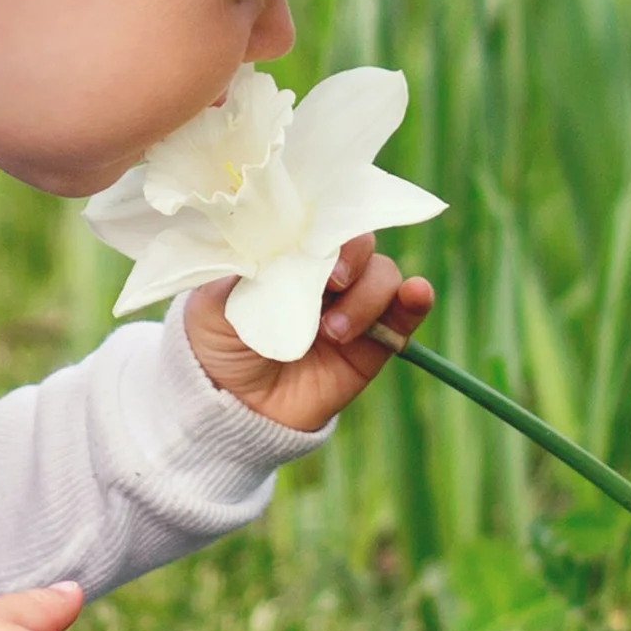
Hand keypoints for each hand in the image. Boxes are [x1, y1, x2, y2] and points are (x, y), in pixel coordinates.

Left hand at [182, 233, 435, 432]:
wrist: (235, 408)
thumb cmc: (217, 343)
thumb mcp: (214, 301)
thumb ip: (240, 268)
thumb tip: (263, 235)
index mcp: (287, 252)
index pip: (318, 221)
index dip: (324, 223)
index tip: (314, 242)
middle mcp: (324, 273)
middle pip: (358, 242)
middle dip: (352, 256)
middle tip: (333, 282)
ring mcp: (351, 305)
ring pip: (383, 275)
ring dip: (367, 296)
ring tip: (333, 332)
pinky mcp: (374, 343)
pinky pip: (404, 315)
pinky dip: (414, 301)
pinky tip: (416, 294)